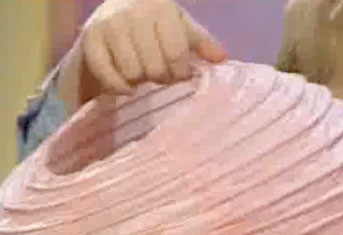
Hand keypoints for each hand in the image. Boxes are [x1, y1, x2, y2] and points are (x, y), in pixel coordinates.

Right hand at [58, 0, 226, 111]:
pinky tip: (127, 87)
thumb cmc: (157, 23)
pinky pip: (106, 74)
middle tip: (161, 75)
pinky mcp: (89, 38)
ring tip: (143, 74)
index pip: (175, 53)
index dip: (181, 72)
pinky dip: (118, 86)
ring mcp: (109, 25)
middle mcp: (133, 13)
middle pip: (154, 67)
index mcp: (160, 8)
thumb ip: (202, 43)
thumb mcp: (182, 27)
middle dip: (161, 77)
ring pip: (132, 73)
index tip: (182, 74)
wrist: (116, 6)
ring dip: (140, 81)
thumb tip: (222, 58)